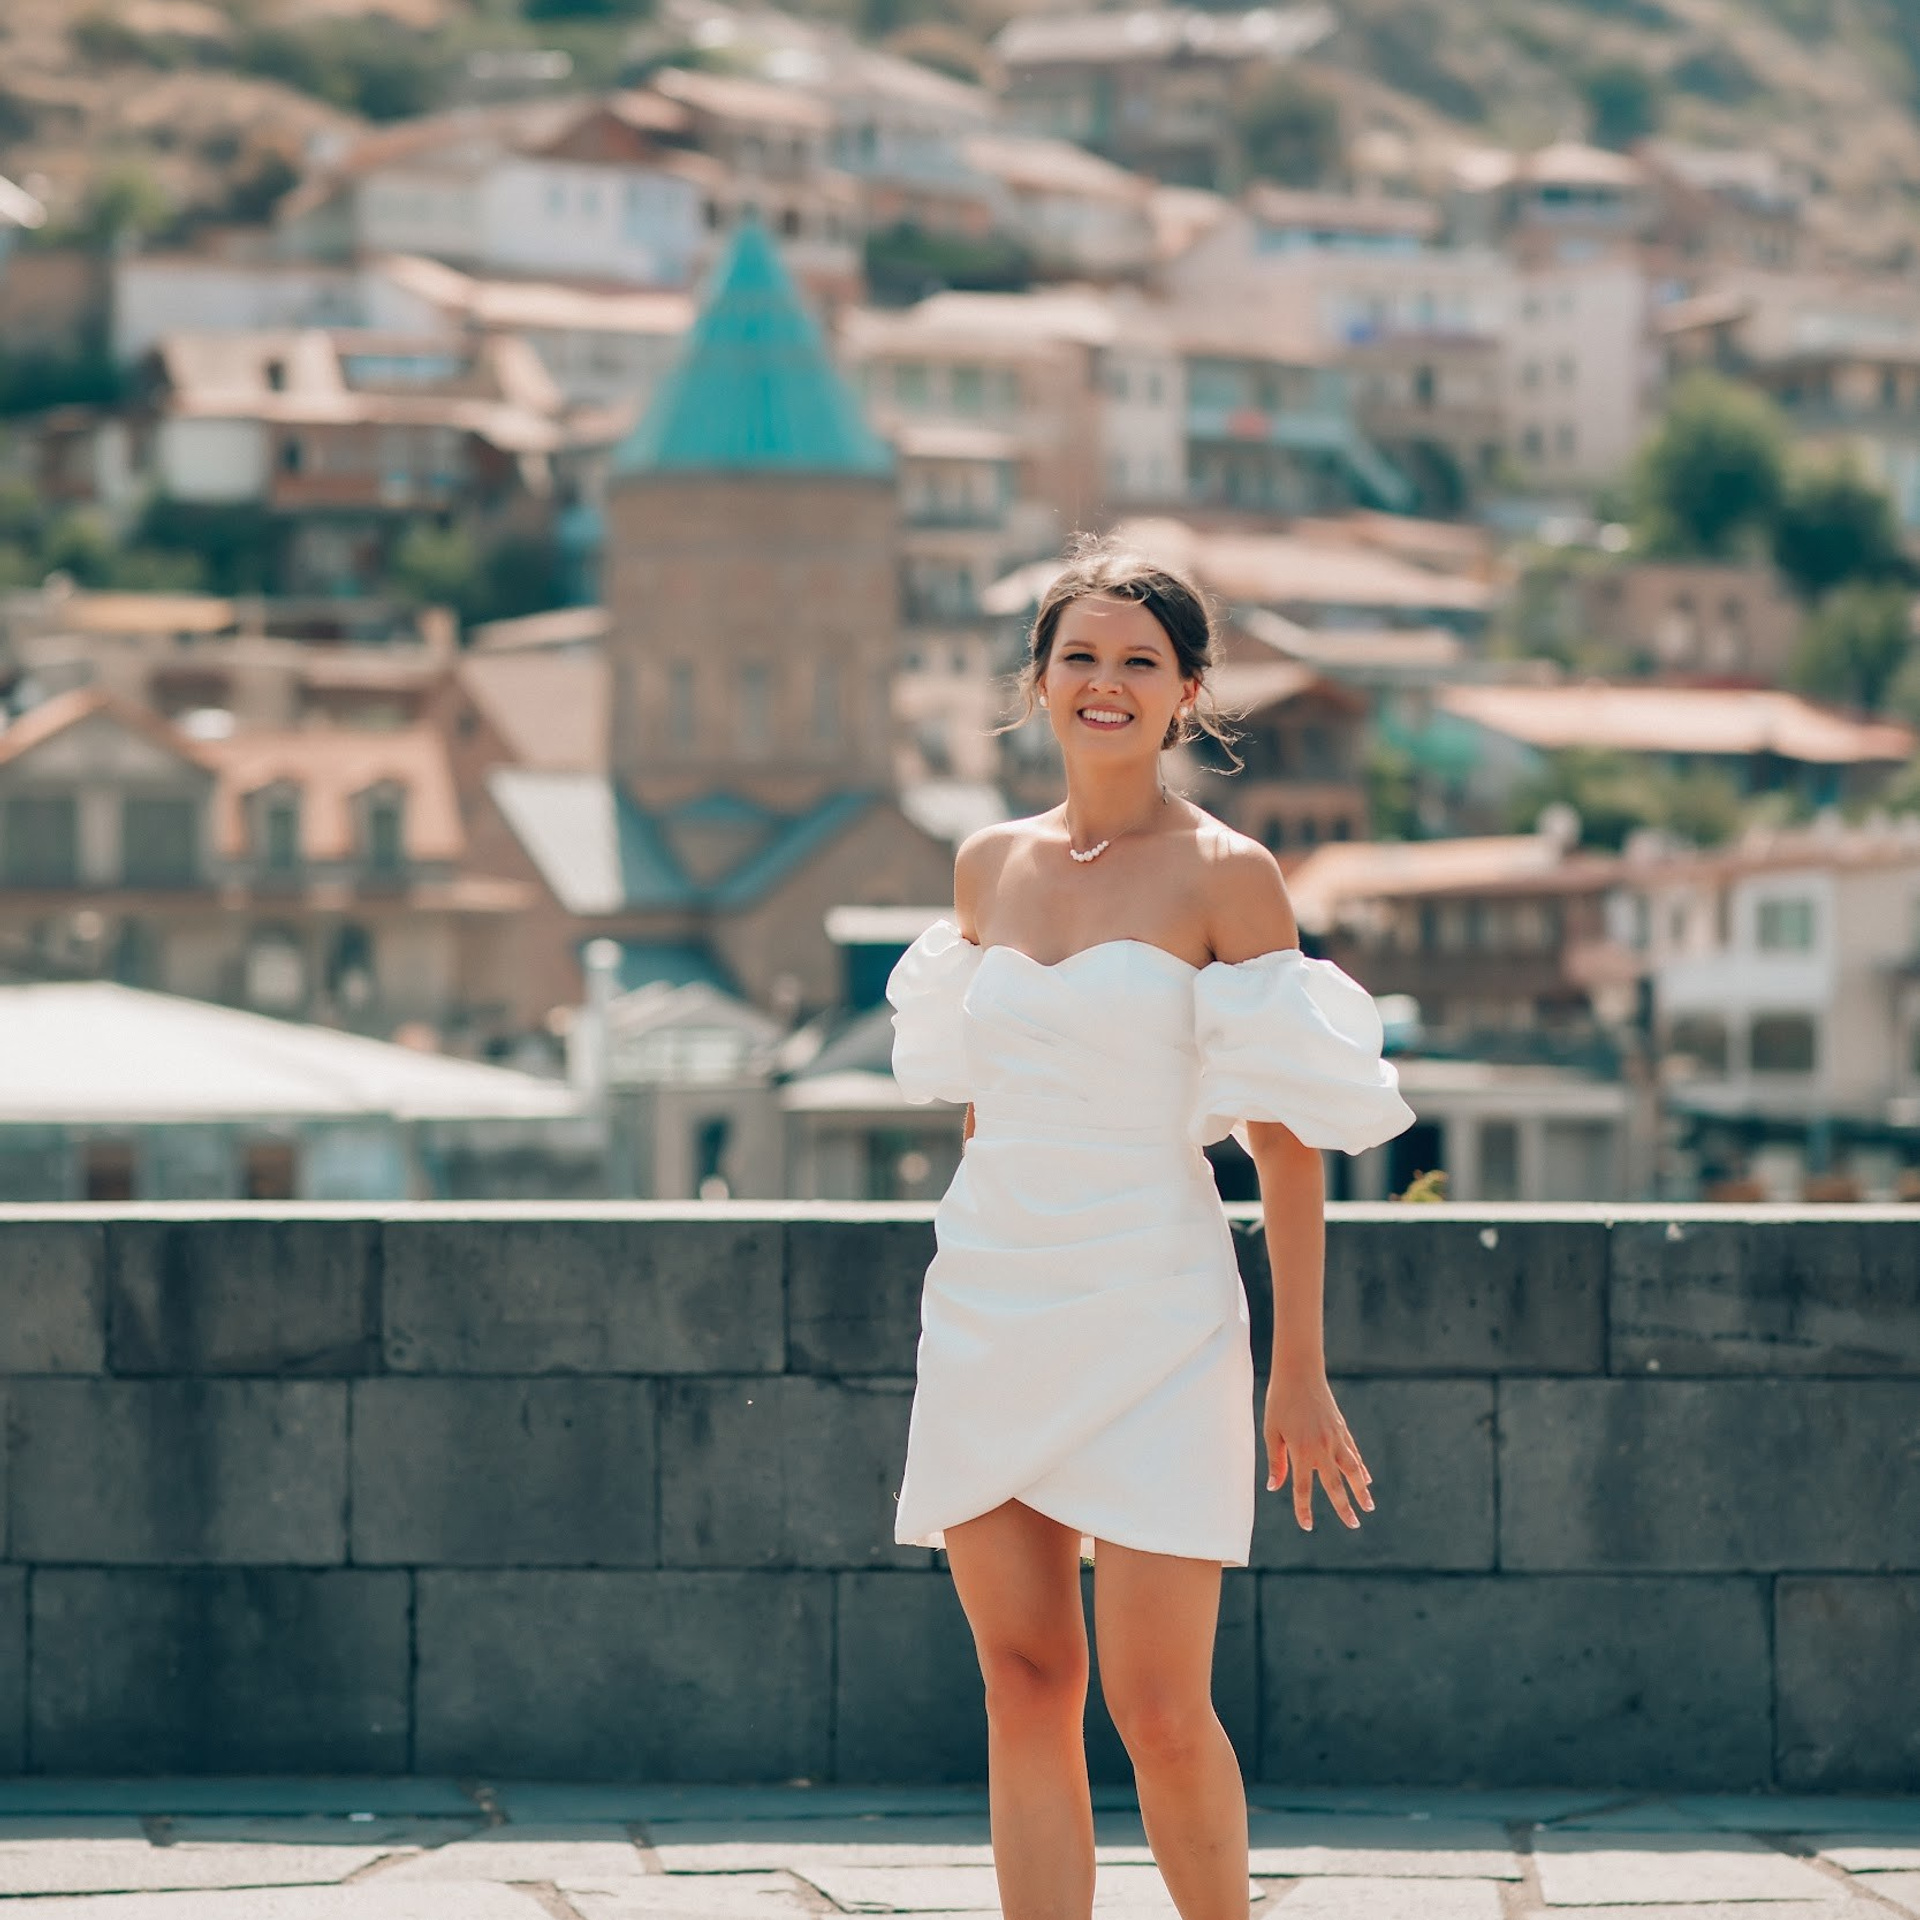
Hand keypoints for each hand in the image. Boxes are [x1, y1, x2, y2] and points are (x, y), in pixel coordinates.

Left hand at [1264, 1369, 1373, 1530]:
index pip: (1303, 1489)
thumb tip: (1274, 1488)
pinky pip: (1354, 1453)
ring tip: (1369, 1506)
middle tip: (1353, 1525)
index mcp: (1301, 1451)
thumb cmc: (1280, 1402)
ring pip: (1353, 1471)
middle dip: (1344, 1507)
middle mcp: (1322, 1448)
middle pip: (1335, 1485)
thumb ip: (1276, 1461)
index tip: (1308, 1526)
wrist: (1299, 1373)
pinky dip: (1360, 1468)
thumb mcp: (1272, 1431)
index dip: (1304, 1509)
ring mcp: (1336, 1438)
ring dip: (1361, 1490)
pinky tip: (1365, 1479)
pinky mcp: (1342, 1428)